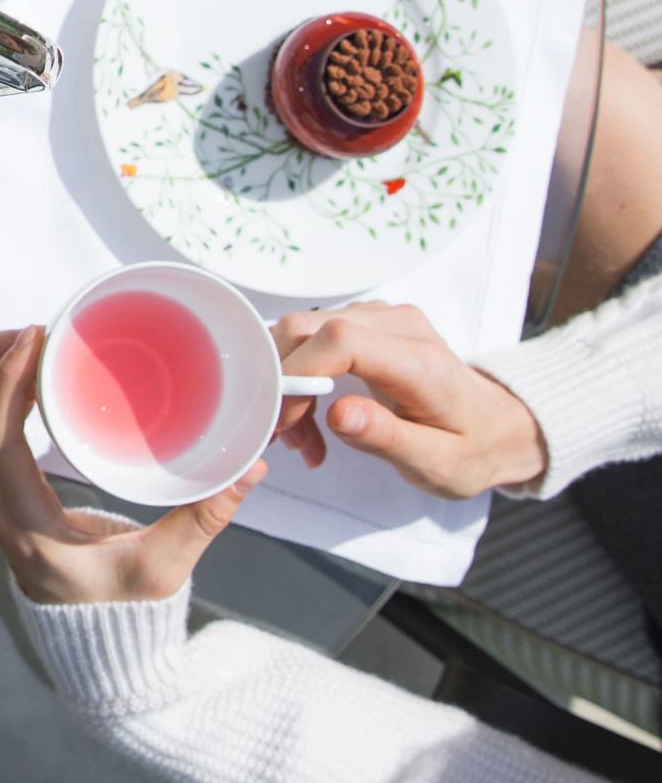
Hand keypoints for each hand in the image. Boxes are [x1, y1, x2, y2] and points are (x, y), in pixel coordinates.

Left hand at [0, 325, 266, 605]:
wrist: (92, 643)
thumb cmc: (125, 611)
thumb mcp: (166, 570)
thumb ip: (204, 520)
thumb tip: (251, 467)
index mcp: (27, 523)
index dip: (5, 381)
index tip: (34, 337)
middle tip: (37, 329)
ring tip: (32, 342)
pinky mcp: (1, 489)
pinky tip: (35, 375)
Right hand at [273, 302, 546, 498]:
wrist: (501, 426)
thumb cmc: (472, 449)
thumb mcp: (438, 465)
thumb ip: (387, 438)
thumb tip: (338, 414)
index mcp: (420, 362)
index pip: (340, 341)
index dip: (297, 373)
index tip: (283, 419)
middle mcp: (400, 325)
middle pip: (309, 327)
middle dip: (281, 382)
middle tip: (286, 437)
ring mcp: (383, 317)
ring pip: (303, 331)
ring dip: (287, 382)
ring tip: (303, 436)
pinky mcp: (369, 321)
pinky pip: (314, 336)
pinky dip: (300, 375)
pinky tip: (313, 415)